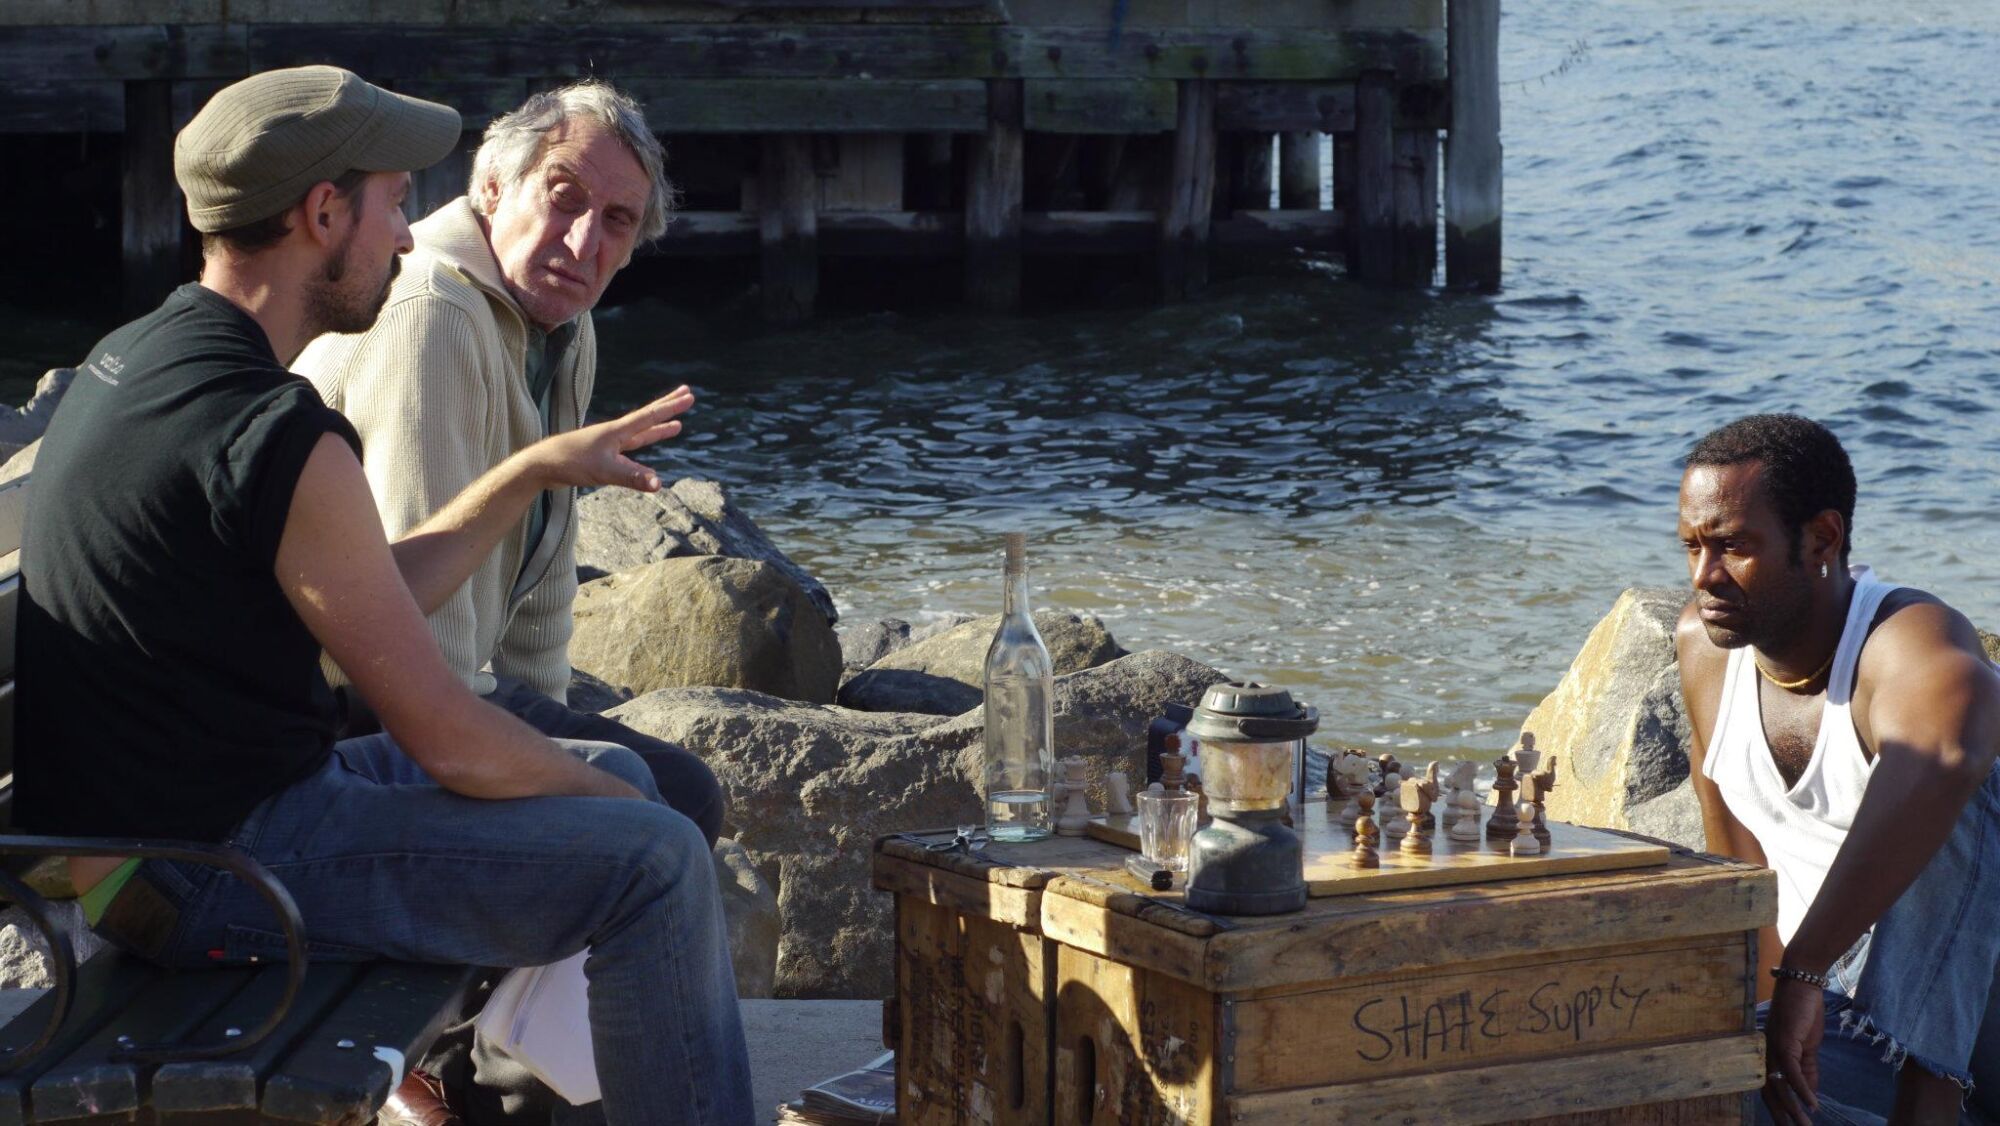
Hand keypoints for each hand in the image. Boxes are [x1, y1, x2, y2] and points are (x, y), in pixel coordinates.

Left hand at [526, 386, 694, 491]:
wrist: (541, 465)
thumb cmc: (570, 464)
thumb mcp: (604, 471)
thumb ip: (632, 477)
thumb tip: (658, 484)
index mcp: (617, 431)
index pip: (650, 416)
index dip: (670, 407)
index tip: (688, 396)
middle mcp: (615, 434)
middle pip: (647, 418)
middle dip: (668, 407)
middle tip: (686, 394)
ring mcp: (608, 445)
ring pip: (640, 434)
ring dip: (658, 430)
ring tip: (676, 426)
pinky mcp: (601, 457)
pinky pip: (629, 451)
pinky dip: (641, 450)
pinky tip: (646, 462)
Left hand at [1762, 977, 1823, 1124]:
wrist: (1803, 985)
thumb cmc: (1804, 1013)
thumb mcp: (1808, 1047)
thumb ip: (1808, 1070)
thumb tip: (1810, 1095)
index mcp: (1770, 1055)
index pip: (1768, 1087)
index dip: (1776, 1107)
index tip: (1786, 1123)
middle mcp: (1766, 1054)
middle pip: (1769, 1091)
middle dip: (1781, 1114)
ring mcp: (1774, 1049)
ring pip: (1780, 1085)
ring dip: (1793, 1108)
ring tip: (1804, 1125)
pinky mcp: (1786, 1042)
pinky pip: (1793, 1072)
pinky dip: (1802, 1090)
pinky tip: (1811, 1104)